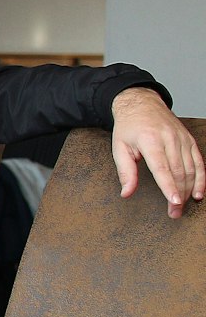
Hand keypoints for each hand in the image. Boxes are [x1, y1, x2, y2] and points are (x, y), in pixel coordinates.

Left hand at [111, 87, 204, 218]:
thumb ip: (125, 172)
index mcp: (150, 140)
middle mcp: (169, 139)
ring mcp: (182, 139)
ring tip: (182, 207)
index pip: (162, 167)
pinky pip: (198, 162)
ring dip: (189, 190)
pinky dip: (201, 178)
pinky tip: (198, 192)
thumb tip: (126, 193)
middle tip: (174, 212)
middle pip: (178, 172)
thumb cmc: (128, 127)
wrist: (141, 103)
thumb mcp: (119, 147)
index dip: (169, 186)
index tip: (174, 201)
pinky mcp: (189, 140)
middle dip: (178, 195)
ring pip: (190, 169)